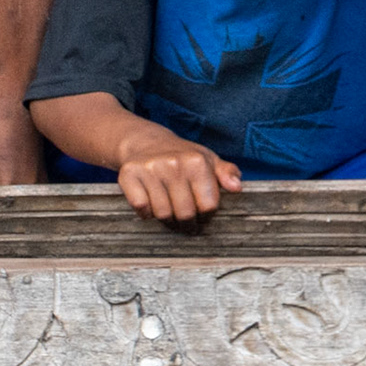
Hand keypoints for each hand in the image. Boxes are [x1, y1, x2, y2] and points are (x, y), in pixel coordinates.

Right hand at [114, 136, 240, 226]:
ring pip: (162, 214)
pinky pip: (141, 208)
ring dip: (166, 219)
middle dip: (187, 223)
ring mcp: (150, 168)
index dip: (207, 215)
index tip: (202, 214)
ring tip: (169, 212)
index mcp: (196, 161)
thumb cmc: (181, 156)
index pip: (208, 206)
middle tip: (186, 221)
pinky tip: (150, 203)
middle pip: (185, 213)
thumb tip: (237, 186)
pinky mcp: (128, 174)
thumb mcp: (207, 160)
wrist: (145, 142)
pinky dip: (145, 212)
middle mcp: (173, 163)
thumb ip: (226, 173)